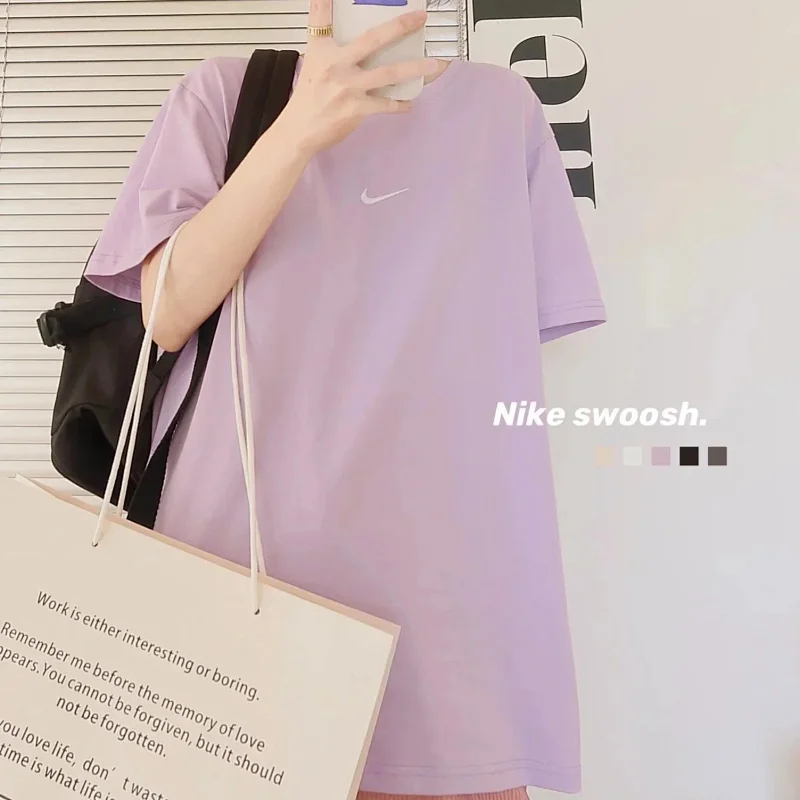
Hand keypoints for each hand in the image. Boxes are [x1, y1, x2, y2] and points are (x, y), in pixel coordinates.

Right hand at [280, 0, 439, 156]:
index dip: (326, 3)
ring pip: (388, 73)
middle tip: (420, 18)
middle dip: (399, 27)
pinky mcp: (357, 109)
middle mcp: (338, 66)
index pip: (322, 18)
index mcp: (324, 51)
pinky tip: (409, 103)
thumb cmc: (308, 97)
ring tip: (433, 64)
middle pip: (373, 39)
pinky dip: (399, 104)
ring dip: (414, 68)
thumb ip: (325, 40)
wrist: (299, 129)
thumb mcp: (312, 61)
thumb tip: (338, 22)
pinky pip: (384, 104)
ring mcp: (349, 88)